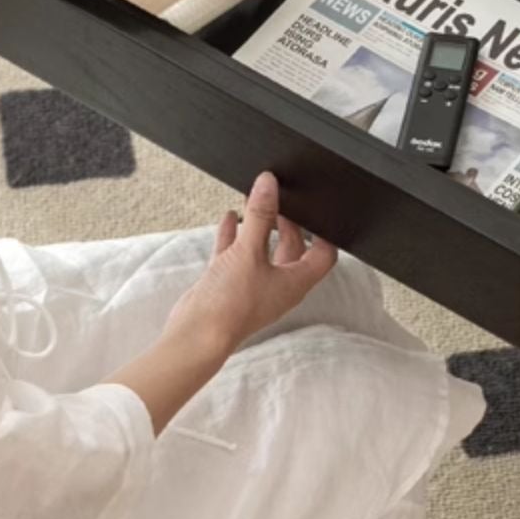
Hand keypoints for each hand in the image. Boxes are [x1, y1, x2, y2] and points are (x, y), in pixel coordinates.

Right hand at [166, 173, 337, 363]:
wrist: (196, 334)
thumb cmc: (230, 305)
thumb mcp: (248, 251)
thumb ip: (259, 215)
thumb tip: (268, 184)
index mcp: (294, 282)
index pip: (322, 255)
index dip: (323, 233)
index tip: (318, 211)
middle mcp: (278, 286)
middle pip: (292, 250)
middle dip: (287, 224)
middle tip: (282, 201)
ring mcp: (253, 286)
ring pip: (262, 251)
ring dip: (259, 228)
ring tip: (256, 204)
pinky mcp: (229, 285)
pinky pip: (236, 255)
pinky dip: (235, 235)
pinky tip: (230, 218)